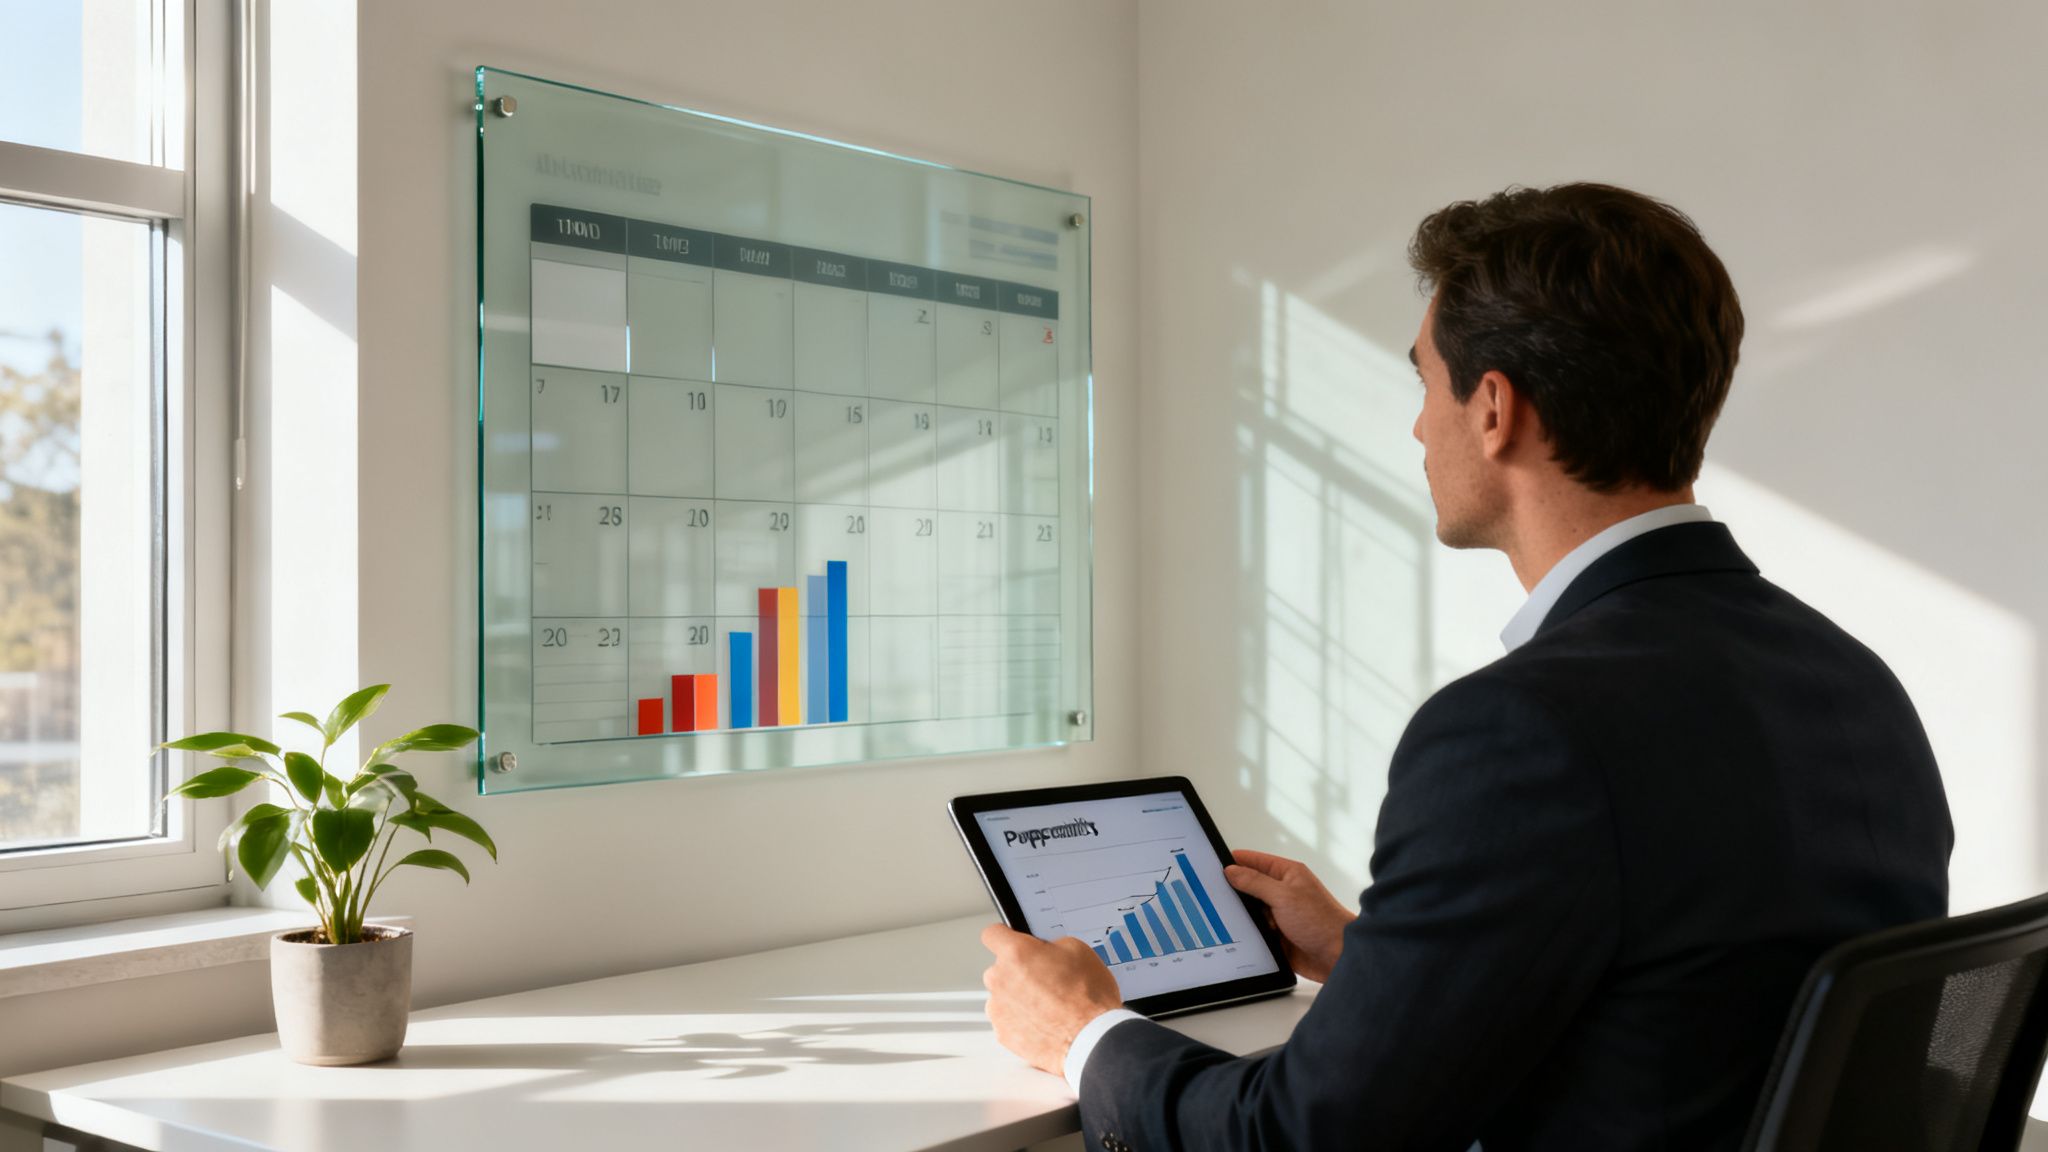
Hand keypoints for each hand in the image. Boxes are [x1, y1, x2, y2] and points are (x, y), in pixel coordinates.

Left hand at [980, 923, 1124, 1075]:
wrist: (1092, 1039)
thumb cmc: (1088, 998)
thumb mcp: (1078, 950)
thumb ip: (1050, 944)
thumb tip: (1044, 950)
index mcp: (1016, 953)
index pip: (992, 934)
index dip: (1005, 936)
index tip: (1011, 941)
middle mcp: (1000, 979)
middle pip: (1000, 968)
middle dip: (1018, 971)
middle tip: (1046, 979)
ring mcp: (998, 1009)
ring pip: (1002, 995)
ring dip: (1018, 997)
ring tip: (1048, 1006)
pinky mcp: (1003, 1033)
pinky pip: (1006, 1020)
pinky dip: (1020, 1020)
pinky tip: (1043, 1022)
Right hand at [1224, 849, 1355, 982]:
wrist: (1339, 957)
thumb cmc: (1322, 922)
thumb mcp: (1283, 896)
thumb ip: (1255, 882)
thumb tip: (1232, 871)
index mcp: (1288, 874)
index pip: (1255, 861)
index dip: (1235, 861)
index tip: (1213, 864)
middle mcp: (1284, 892)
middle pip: (1250, 886)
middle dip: (1235, 891)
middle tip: (1214, 893)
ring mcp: (1281, 914)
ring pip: (1251, 911)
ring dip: (1243, 915)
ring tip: (1227, 916)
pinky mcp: (1279, 936)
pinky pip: (1256, 931)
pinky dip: (1249, 933)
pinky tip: (1240, 935)